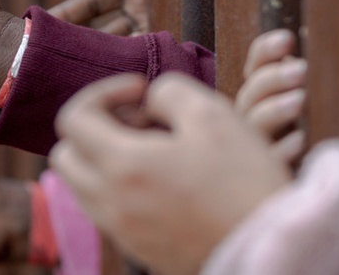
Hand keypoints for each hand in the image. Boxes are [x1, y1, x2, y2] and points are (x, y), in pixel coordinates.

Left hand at [50, 74, 289, 274]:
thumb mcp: (211, 113)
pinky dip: (118, 185)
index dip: (102, 92)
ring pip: (81, 185)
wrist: (273, 247)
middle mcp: (110, 204)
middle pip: (64, 155)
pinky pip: (105, 210)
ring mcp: (122, 231)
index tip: (140, 90)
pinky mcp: (139, 249)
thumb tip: (150, 99)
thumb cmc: (244, 180)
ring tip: (155, 148)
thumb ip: (168, 91)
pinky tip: (163, 177)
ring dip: (104, 157)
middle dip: (95, 126)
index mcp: (122, 166)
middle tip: (141, 120)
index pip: (72, 118)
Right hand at [235, 29, 306, 162]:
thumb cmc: (316, 132)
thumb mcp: (311, 98)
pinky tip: (302, 140)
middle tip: (303, 70)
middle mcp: (252, 116)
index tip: (288, 39)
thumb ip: (304, 76)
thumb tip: (313, 45)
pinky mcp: (268, 174)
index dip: (266, 51)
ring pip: (254, 123)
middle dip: (274, 78)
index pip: (256, 65)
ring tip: (301, 100)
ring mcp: (256, 145)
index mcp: (262, 94)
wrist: (310, 186)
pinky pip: (269, 160)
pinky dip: (283, 149)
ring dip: (276, 108)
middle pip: (252, 92)